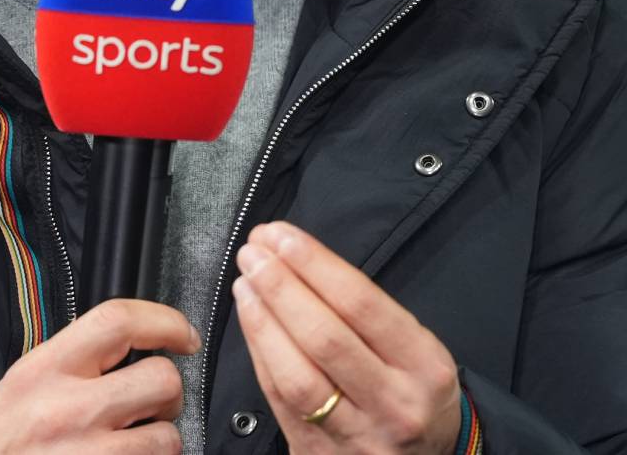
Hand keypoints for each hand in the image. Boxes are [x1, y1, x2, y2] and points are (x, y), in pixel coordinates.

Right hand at [0, 298, 197, 453]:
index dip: (163, 321)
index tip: (182, 334)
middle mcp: (70, 408)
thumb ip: (68, 360)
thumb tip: (123, 344)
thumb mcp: (20, 384)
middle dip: (168, 391)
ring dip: (161, 438)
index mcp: (44, 370)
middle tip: (152, 401)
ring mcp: (93, 453)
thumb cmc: (2, 443)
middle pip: (161, 379)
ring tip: (133, 442)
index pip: (117, 322)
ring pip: (169, 435)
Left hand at [233, 220, 462, 453]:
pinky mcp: (318, 450)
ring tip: (245, 283)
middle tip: (254, 254)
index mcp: (426, 368)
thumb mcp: (415, 350)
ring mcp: (357, 434)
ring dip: (262, 322)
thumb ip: (364, 312)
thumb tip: (296, 256)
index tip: (282, 236)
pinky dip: (259, 353)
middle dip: (282, 288)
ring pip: (297, 376)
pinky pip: (280, 398)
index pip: (363, 306)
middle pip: (326, 339)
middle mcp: (395, 404)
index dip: (316, 266)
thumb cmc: (411, 389)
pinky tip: (249, 320)